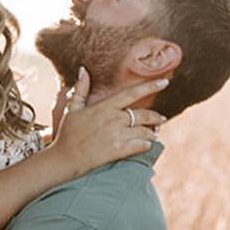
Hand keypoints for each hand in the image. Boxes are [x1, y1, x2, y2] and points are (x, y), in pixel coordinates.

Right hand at [49, 69, 169, 175]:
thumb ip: (80, 89)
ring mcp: (117, 135)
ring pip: (144, 131)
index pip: (132, 93)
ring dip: (152, 133)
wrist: (64, 158)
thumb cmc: (67, 134)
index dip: (150, 86)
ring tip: (154, 134)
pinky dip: (146, 145)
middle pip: (144, 115)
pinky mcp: (118, 150)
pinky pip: (140, 146)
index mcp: (105, 107)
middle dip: (156, 117)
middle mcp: (114, 119)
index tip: (165, 82)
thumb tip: (83, 70)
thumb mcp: (72, 109)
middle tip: (162, 119)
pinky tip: (146, 145)